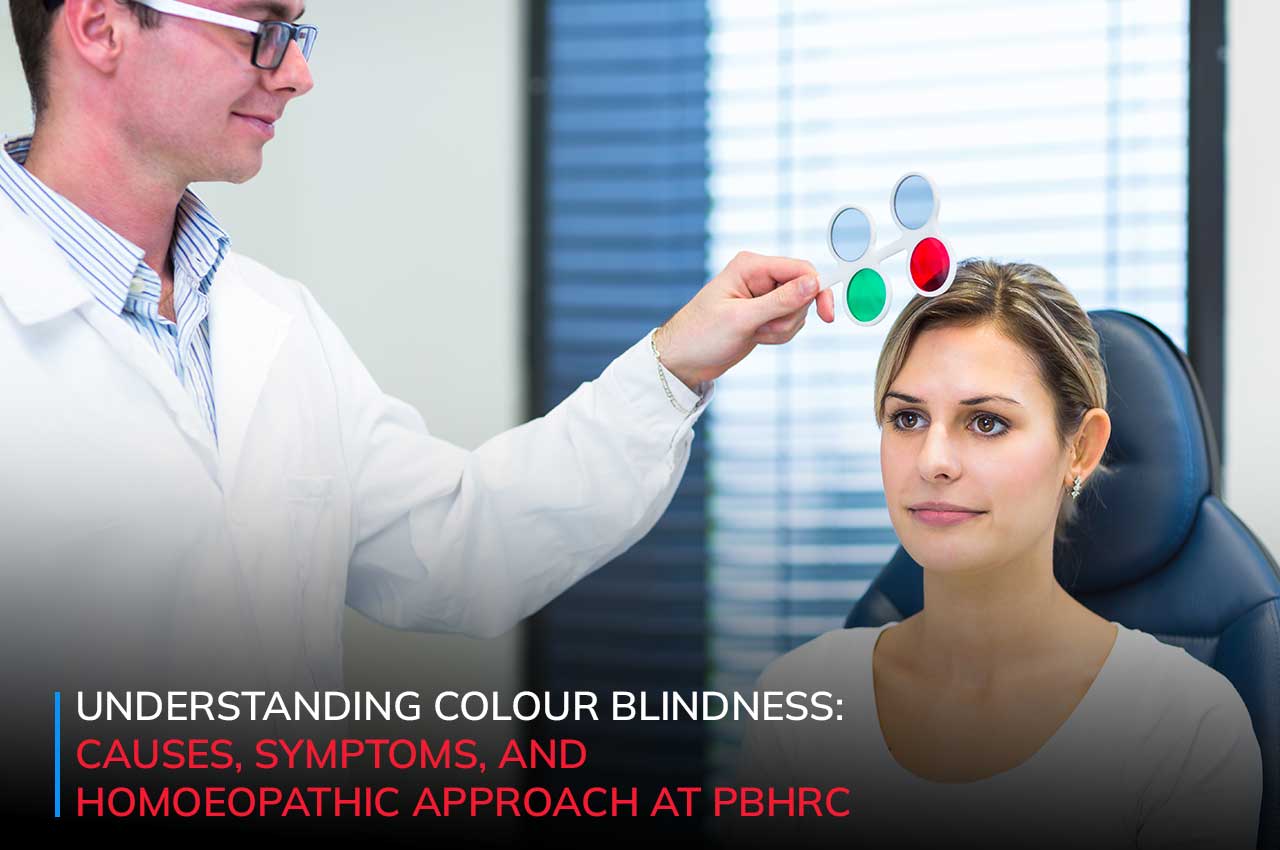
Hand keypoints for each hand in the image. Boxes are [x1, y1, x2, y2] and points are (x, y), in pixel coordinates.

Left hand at [653, 251, 835, 387]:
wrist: (683, 359)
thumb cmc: (701, 335)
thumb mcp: (742, 319)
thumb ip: (780, 301)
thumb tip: (814, 283)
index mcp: (751, 266)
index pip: (800, 269)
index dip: (817, 289)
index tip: (826, 314)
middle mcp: (759, 276)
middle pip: (803, 292)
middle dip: (788, 317)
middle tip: (762, 329)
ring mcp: (763, 296)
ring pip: (798, 311)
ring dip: (781, 330)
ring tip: (754, 334)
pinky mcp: (765, 314)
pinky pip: (789, 323)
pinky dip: (777, 335)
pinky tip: (755, 338)